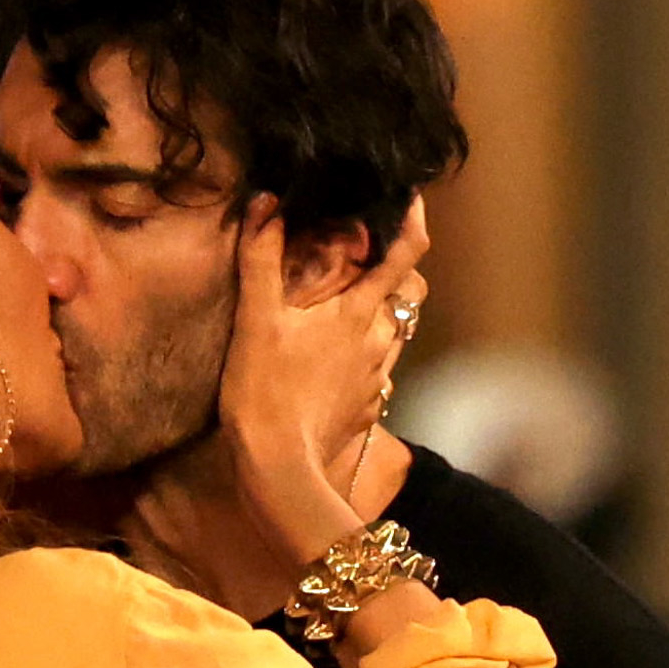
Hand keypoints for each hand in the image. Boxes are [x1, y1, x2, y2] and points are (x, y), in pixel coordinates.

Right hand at [219, 196, 429, 569]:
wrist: (279, 470)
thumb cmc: (265, 392)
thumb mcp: (256, 319)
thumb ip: (260, 257)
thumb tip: (266, 201)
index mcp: (359, 312)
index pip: (404, 254)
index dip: (413, 219)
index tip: (413, 196)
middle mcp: (378, 342)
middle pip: (406, 295)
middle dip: (394, 273)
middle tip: (368, 258)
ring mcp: (376, 380)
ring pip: (393, 335)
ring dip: (378, 316)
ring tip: (346, 309)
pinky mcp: (365, 411)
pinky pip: (376, 373)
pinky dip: (364, 358)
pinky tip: (335, 363)